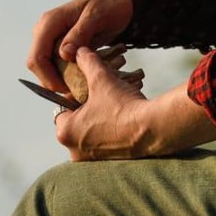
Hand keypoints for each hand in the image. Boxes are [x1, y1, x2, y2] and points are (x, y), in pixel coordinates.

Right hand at [28, 0, 131, 91]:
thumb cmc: (108, 4)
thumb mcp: (97, 16)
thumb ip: (80, 33)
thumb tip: (63, 54)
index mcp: (50, 22)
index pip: (37, 57)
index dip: (47, 77)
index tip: (66, 88)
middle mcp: (46, 31)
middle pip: (38, 65)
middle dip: (53, 80)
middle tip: (76, 91)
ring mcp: (52, 38)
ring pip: (46, 67)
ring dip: (60, 79)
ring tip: (82, 86)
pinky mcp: (60, 45)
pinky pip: (57, 65)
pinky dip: (67, 74)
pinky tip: (83, 79)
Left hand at [54, 48, 215, 160]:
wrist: (153, 128)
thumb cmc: (123, 105)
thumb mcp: (101, 78)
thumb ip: (87, 62)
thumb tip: (80, 51)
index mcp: (65, 132)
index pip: (61, 107)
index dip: (73, 94)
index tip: (88, 88)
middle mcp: (74, 151)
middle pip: (75, 121)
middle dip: (87, 107)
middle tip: (102, 96)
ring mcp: (92, 160)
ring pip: (90, 132)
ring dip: (99, 119)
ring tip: (114, 106)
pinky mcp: (108, 163)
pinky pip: (103, 143)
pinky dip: (110, 131)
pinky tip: (122, 119)